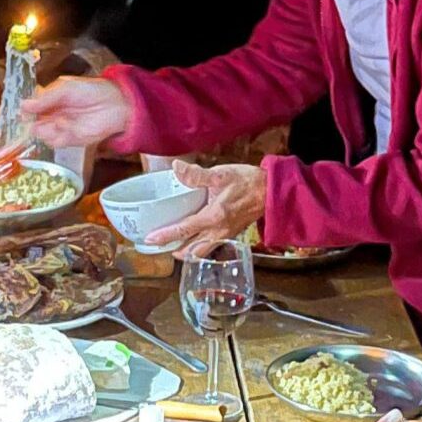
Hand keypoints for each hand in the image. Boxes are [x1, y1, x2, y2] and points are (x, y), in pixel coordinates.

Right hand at [19, 75, 130, 147]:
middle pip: (32, 123)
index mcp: (49, 99)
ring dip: (45, 129)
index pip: (29, 107)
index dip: (25, 110)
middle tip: (37, 118)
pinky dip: (57, 135)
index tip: (24, 111)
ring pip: (41, 134)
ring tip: (57, 120)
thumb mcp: (65, 88)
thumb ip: (45, 97)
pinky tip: (66, 126)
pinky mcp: (69, 140)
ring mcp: (59, 128)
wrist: (115, 104)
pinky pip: (55, 142)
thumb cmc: (91, 91)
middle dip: (31, 122)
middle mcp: (51, 115)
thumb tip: (23, 105)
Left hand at [145, 159, 264, 249]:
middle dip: (174, 251)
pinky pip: (211, 247)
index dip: (165, 236)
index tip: (150, 240)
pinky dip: (199, 248)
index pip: (184, 230)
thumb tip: (176, 168)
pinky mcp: (231, 234)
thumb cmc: (247, 182)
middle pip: (192, 250)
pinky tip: (194, 240)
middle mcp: (218, 231)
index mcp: (213, 217)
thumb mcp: (220, 174)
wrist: (272, 191)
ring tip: (174, 248)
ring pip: (202, 252)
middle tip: (159, 247)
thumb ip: (196, 174)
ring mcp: (225, 235)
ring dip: (187, 253)